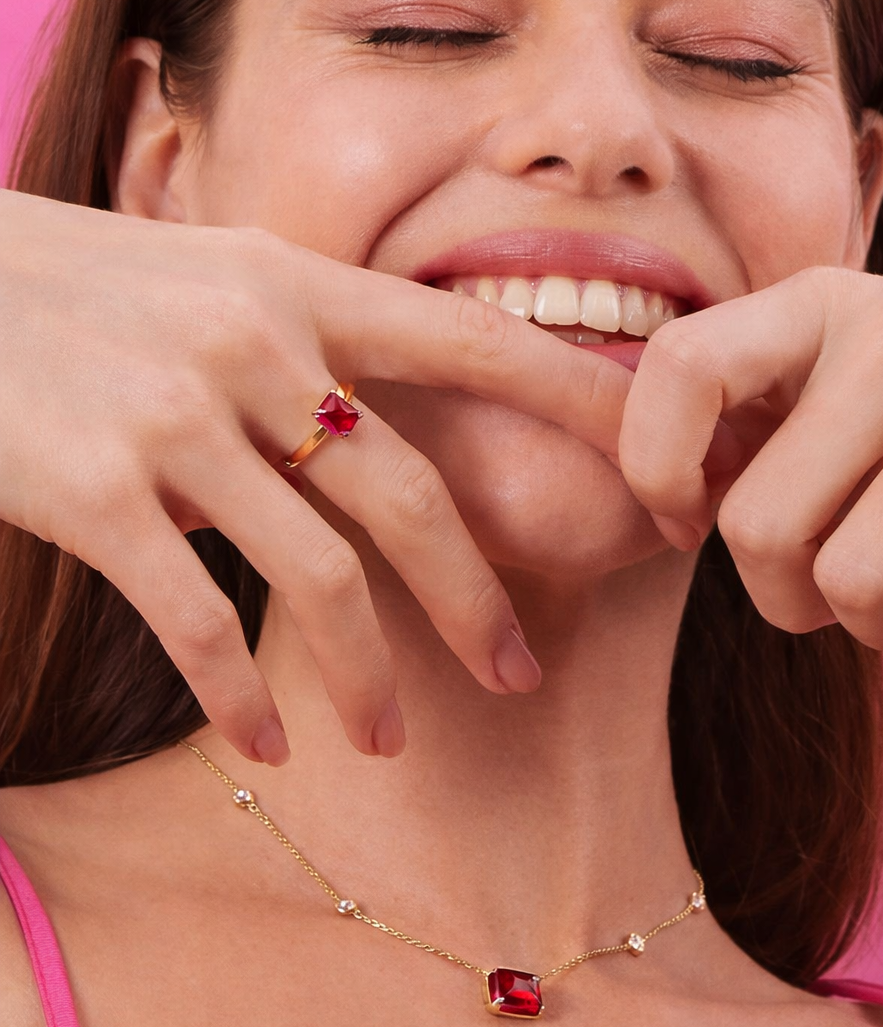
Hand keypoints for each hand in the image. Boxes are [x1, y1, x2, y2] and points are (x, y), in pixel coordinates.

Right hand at [0, 190, 626, 763]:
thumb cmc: (81, 291)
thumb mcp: (209, 281)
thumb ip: (305, 351)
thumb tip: (365, 448)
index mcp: (298, 287)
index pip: (474, 341)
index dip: (578, 403)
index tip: (657, 469)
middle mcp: (254, 348)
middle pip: (409, 493)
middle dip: (476, 598)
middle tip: (518, 674)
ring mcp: (174, 417)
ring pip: (318, 573)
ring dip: (367, 676)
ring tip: (389, 741)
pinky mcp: (92, 487)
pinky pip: (196, 616)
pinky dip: (240, 693)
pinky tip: (265, 744)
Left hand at [618, 265, 882, 656]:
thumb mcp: (848, 366)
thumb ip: (756, 411)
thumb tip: (670, 505)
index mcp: (821, 301)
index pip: (680, 370)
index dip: (653, 469)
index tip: (687, 522)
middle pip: (757, 524)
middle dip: (778, 595)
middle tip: (823, 592)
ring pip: (848, 582)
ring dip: (866, 625)